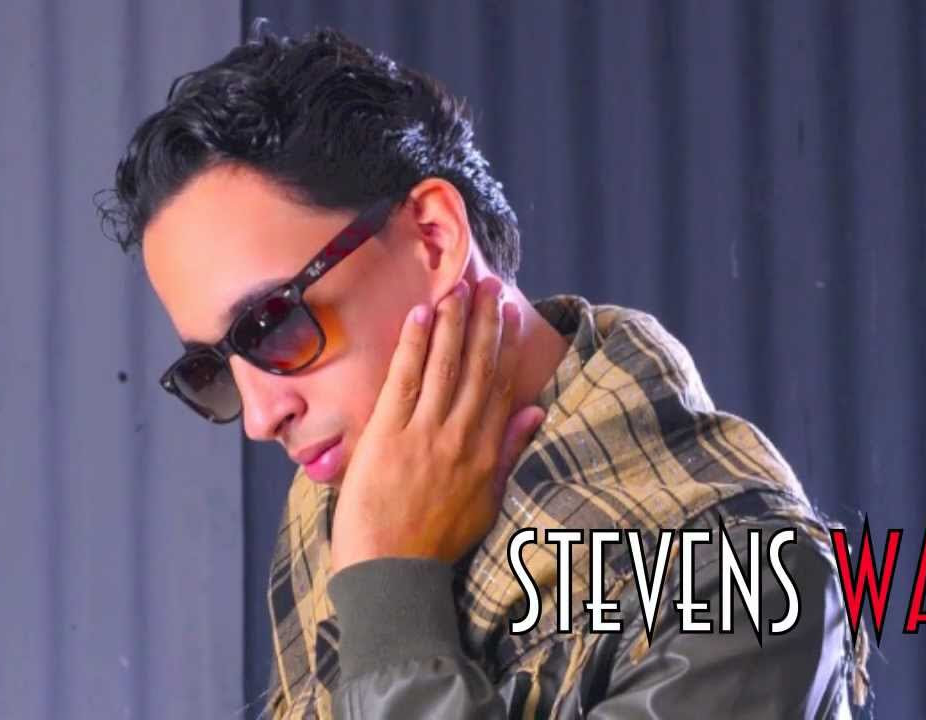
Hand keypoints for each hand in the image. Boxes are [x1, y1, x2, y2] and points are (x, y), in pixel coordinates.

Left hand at [329, 276, 546, 573]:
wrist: (393, 571)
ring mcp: (425, 434)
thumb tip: (536, 410)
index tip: (510, 310)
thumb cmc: (436, 540)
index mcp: (485, 452)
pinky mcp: (389, 436)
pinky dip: (414, 346)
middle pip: (476, 367)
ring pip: (445, 366)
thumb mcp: (487, 499)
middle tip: (490, 281)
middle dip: (484, 320)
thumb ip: (510, 450)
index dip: (506, 343)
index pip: (500, 385)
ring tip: (460, 287)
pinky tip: (421, 314)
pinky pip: (404, 380)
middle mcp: (460, 437)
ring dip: (454, 322)